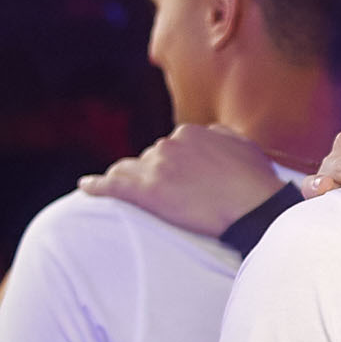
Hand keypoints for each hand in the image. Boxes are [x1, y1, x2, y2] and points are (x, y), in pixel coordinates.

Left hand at [78, 124, 283, 236]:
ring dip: (128, 180)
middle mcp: (168, 145)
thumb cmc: (255, 181)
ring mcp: (156, 168)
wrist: (254, 208)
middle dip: (153, 173)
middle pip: (148, 159)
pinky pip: (112, 186)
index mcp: (189, 133)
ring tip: (124, 190)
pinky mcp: (147, 193)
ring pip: (129, 170)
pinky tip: (86, 186)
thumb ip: (219, 135)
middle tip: (168, 195)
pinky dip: (96, 185)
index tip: (178, 179)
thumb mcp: (243, 146)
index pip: (169, 147)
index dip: (173, 165)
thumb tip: (208, 134)